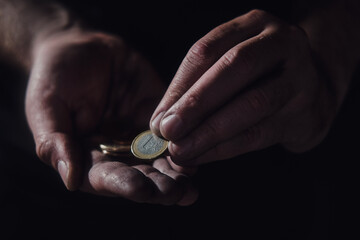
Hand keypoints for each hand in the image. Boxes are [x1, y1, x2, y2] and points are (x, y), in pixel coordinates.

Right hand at [25, 28, 196, 204]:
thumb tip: (70, 180)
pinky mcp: (158, 116)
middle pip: (140, 177)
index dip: (125, 185)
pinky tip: (199, 155)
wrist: (81, 46)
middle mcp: (118, 152)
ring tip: (191, 184)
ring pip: (161, 161)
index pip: (108, 178)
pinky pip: (175, 133)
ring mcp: (140, 135)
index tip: (142, 190)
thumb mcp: (46, 107)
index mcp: (89, 157)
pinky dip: (187, 144)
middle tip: (177, 192)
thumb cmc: (55, 77)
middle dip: (159, 187)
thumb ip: (54, 143)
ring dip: (176, 174)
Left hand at [150, 10, 336, 165]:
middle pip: (235, 67)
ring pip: (252, 103)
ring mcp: (300, 76)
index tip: (158, 118)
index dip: (179, 86)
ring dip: (210, 131)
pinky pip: (261, 132)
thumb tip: (159, 123)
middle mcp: (282, 42)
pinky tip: (204, 156)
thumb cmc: (258, 77)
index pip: (207, 50)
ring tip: (181, 150)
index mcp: (255, 24)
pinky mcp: (305, 112)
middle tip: (167, 131)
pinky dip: (227, 147)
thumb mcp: (230, 67)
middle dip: (196, 103)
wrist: (312, 91)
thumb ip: (196, 88)